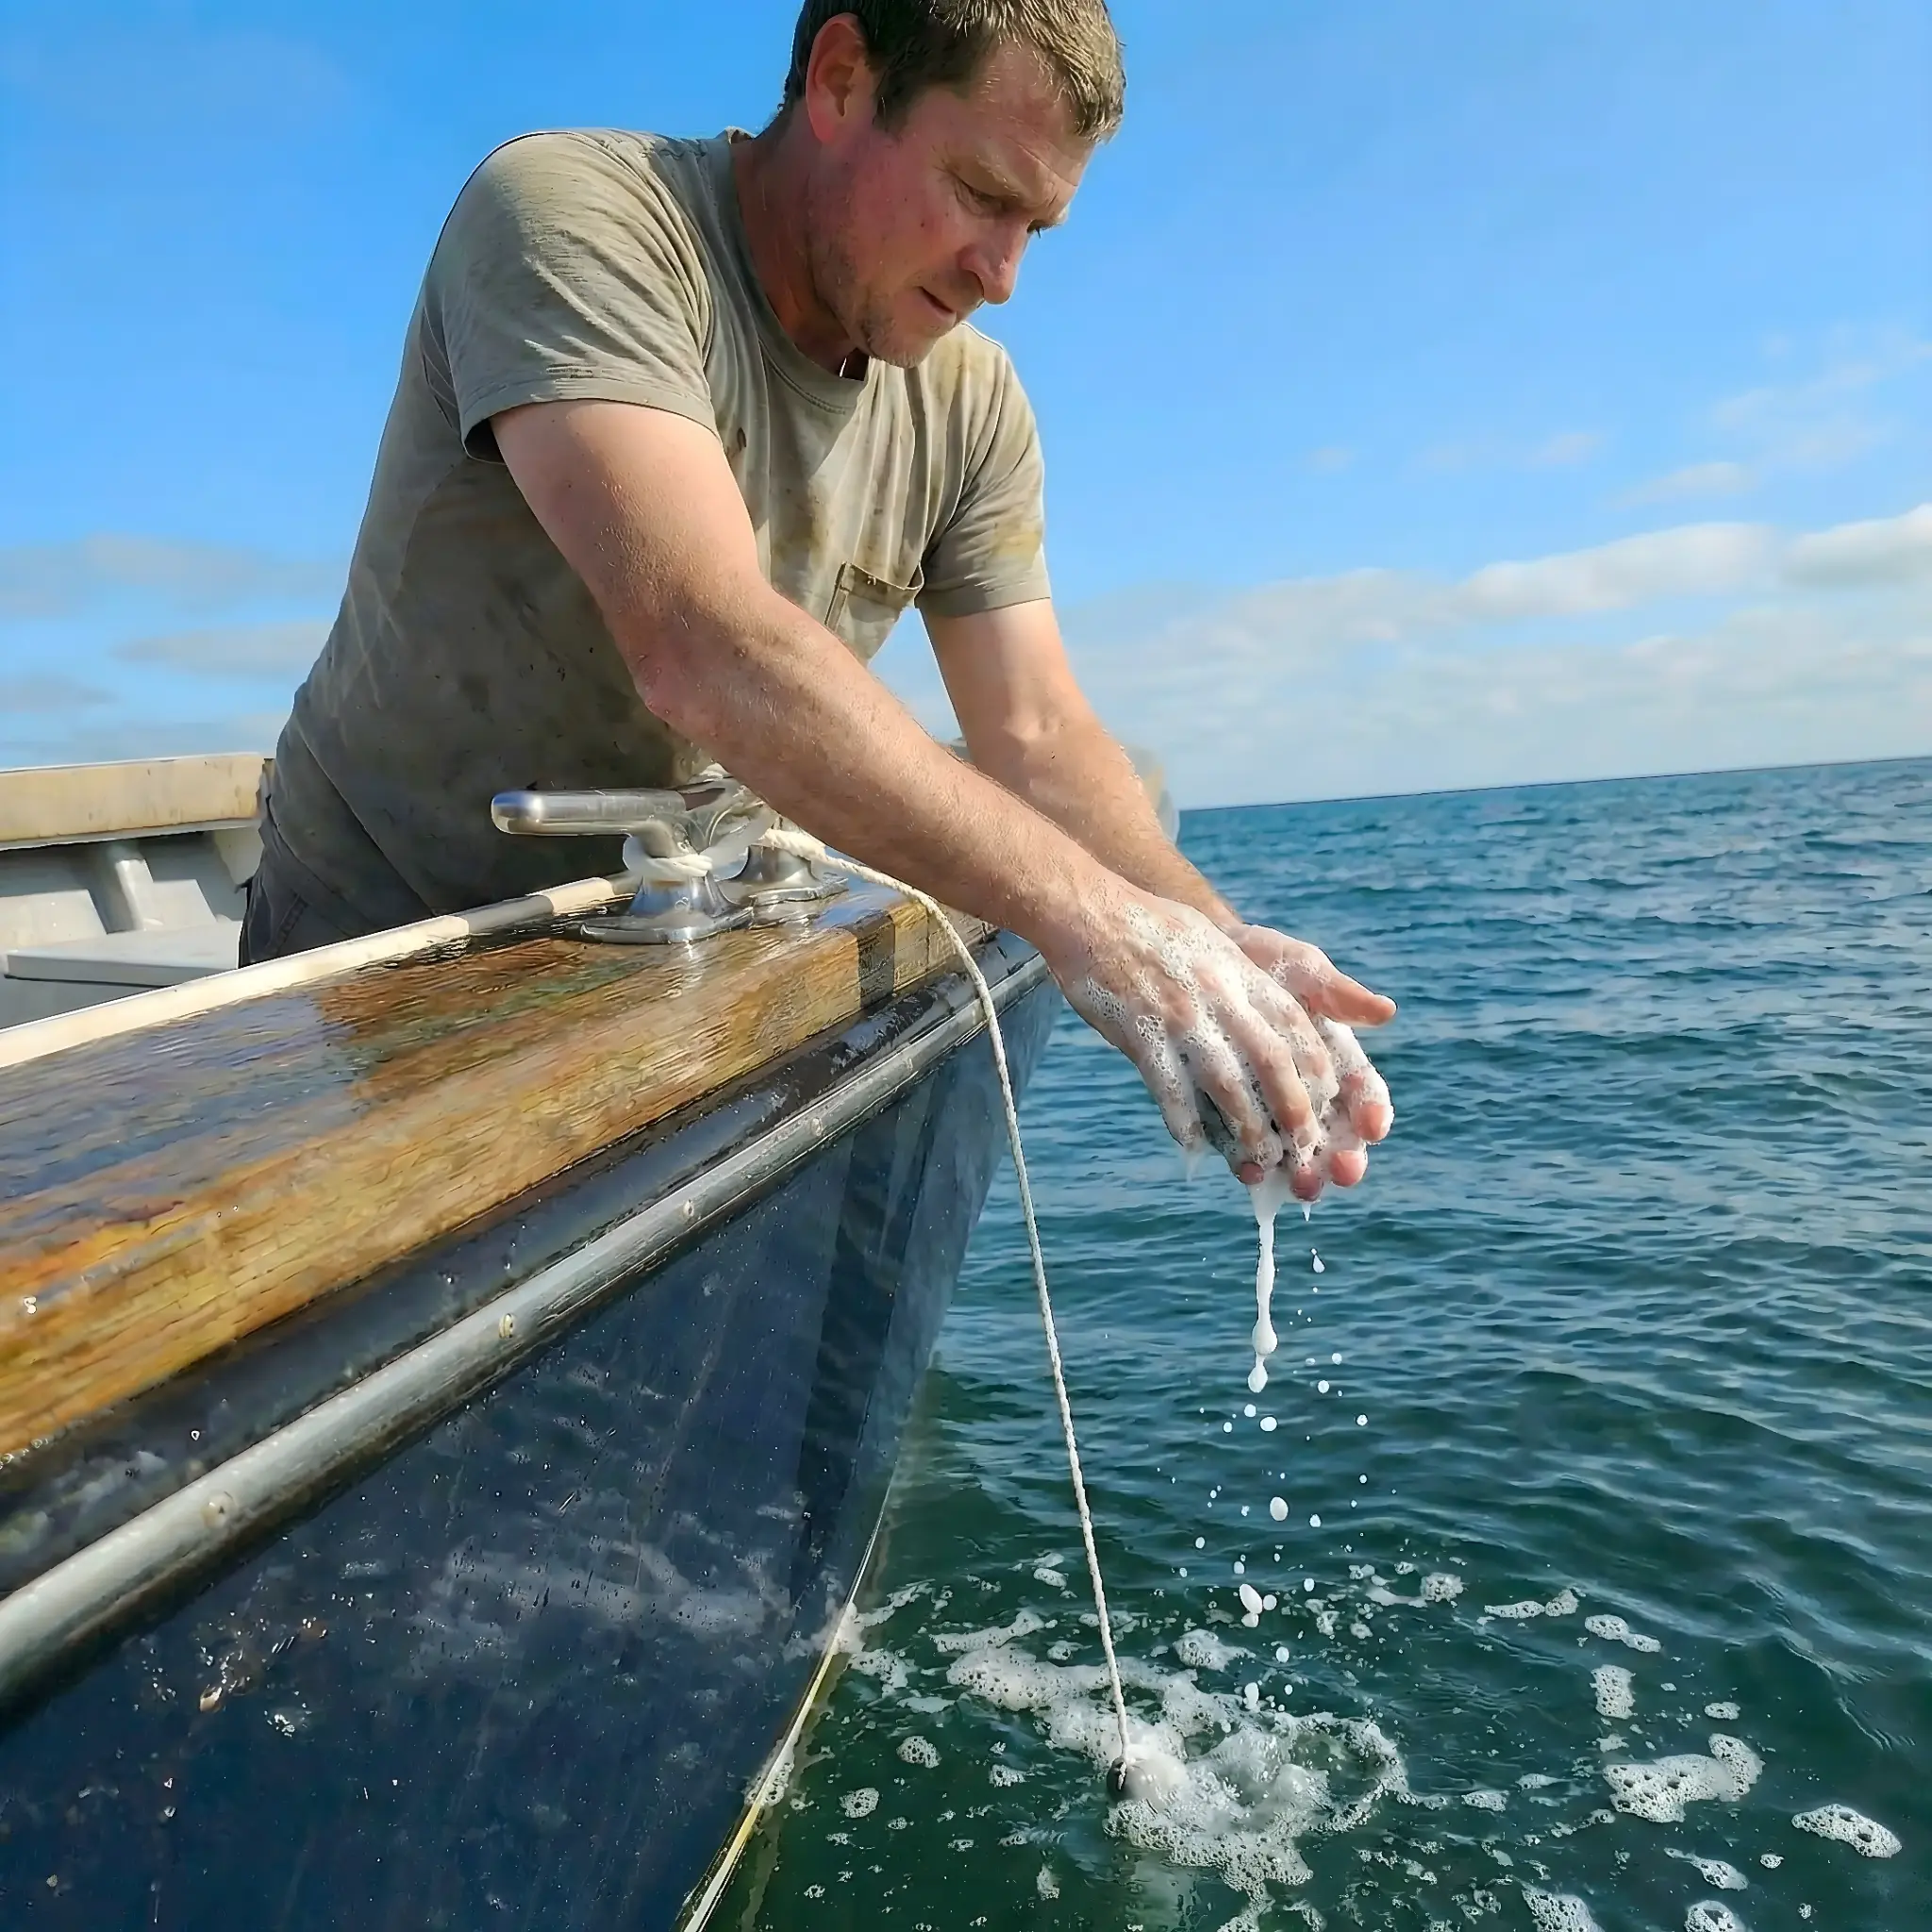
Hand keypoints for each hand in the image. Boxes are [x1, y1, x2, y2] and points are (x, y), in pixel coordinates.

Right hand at [1038, 882, 1341, 1186]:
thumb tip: (1284, 1014)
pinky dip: (1184, 1120)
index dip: (1315, 1065)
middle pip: (1269, 1059)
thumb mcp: (1213, 940)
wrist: (1090, 911)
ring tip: (1258, 1160)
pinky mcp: (1139, 1031)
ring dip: (1246, 1126)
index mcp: (1238, 971)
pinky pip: (1168, 1086)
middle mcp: (1217, 993)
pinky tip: (1193, 1145)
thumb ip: (1250, 976)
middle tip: (1304, 1146)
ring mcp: (1178, 1014)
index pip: (1293, 1023)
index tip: (1328, 1098)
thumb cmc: (1153, 927)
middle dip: (1292, 1107)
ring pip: (1225, 1081)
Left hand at [1229, 924, 1394, 1191]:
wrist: (1189, 958)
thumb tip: (1386, 1011)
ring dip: (1301, 1173)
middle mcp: (1303, 1089)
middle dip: (1340, 1157)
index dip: (1371, 1111)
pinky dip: (1249, 1163)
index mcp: (1331, 1056)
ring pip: (1292, 1150)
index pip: (1360, 1092)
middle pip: (1333, 1134)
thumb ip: (1335, 992)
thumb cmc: (1255, 960)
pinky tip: (1251, 1174)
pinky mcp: (1226, 1114)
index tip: (1374, 1128)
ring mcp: (1265, 1106)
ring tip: (1301, 1186)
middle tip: (1341, 1173)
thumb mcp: (1296, 967)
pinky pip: (1241, 1146)